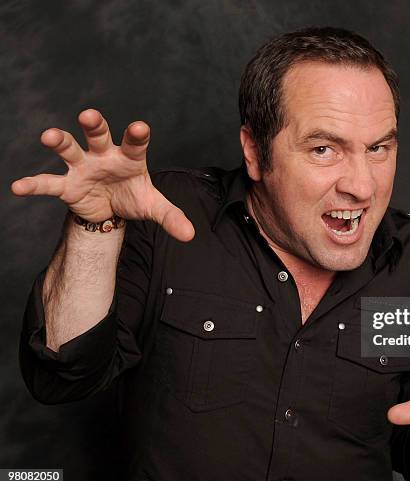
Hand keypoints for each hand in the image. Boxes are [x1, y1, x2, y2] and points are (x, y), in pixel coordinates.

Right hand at [11, 108, 194, 241]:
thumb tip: (190, 235)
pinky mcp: (67, 185)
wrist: (112, 209)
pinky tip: (18, 187)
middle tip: (89, 115)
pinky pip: (48, 183)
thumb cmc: (133, 197)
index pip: (136, 143)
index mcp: (130, 158)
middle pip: (98, 135)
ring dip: (60, 141)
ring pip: (70, 149)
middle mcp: (104, 156)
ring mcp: (83, 167)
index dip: (137, 135)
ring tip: (49, 136)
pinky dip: (34, 185)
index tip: (140, 127)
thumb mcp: (153, 207)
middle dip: (94, 125)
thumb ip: (171, 217)